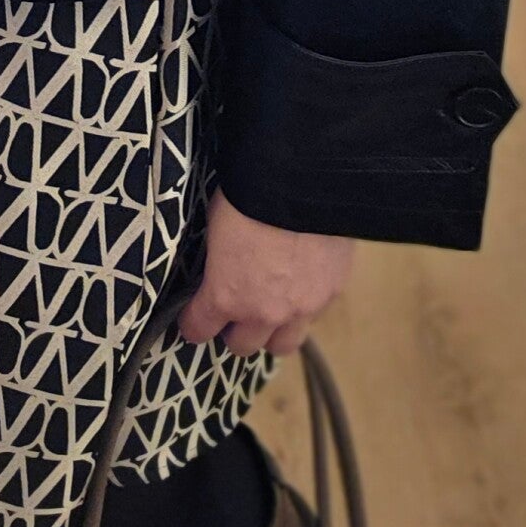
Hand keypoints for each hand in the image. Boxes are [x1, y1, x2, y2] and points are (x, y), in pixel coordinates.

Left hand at [173, 185, 355, 354]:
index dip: (194, 321)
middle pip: (242, 346)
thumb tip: (217, 267)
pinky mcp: (331, 293)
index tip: (195, 314)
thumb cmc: (248, 194)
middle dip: (235, 329)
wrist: (303, 180)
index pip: (198, 330)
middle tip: (236, 308)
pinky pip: (313, 316)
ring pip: (282, 344)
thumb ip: (217, 262)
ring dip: (272, 331)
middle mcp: (263, 313)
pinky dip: (303, 306)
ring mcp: (301, 308)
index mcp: (225, 295)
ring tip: (271, 306)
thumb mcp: (215, 227)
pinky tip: (301, 281)